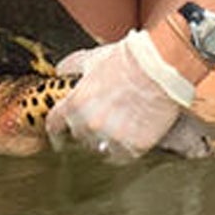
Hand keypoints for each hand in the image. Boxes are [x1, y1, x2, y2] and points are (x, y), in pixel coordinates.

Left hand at [45, 29, 194, 161]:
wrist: (160, 67)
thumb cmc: (127, 60)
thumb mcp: (92, 58)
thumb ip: (71, 66)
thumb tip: (60, 71)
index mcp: (75, 104)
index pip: (55, 125)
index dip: (57, 130)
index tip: (60, 135)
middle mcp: (89, 125)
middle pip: (80, 137)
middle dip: (88, 129)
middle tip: (103, 118)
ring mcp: (111, 137)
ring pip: (100, 148)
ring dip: (105, 140)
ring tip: (120, 126)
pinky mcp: (133, 146)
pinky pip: (122, 156)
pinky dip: (125, 148)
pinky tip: (132, 135)